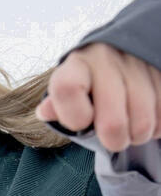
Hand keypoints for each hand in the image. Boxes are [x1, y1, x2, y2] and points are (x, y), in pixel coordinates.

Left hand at [35, 42, 160, 151]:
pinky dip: (158, 125)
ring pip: (142, 125)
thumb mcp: (69, 93)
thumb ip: (58, 106)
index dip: (75, 117)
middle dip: (114, 142)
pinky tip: (149, 115)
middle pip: (112, 124)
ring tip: (132, 127)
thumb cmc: (91, 84)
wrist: (124, 53)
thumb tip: (44, 111)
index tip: (82, 122)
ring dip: (138, 135)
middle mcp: (107, 58)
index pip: (67, 89)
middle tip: (113, 138)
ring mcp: (139, 62)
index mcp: (77, 65)